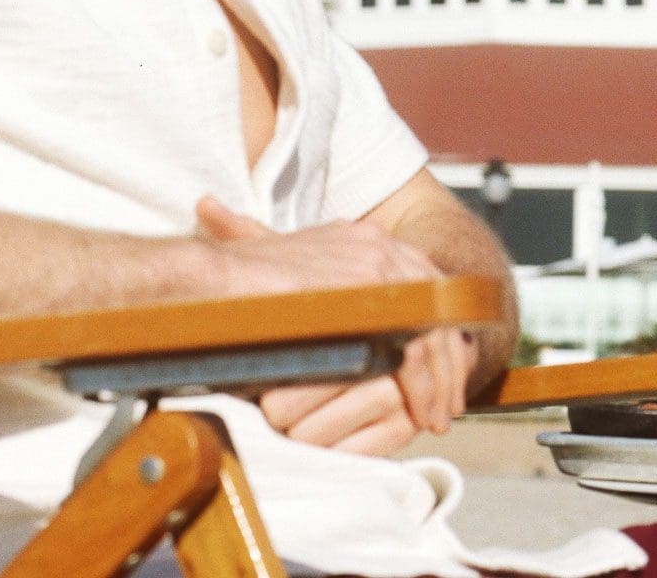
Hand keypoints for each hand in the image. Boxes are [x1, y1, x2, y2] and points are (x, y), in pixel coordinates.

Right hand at [195, 197, 473, 451]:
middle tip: (446, 403)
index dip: (434, 331)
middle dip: (448, 358)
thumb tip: (340, 325)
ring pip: (434, 325)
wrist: (209, 277)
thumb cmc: (237, 289)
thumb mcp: (294, 283)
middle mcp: (377, 245)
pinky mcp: (367, 289)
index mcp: (362, 240)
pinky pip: (413, 342)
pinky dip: (422, 382)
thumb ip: (324, 292)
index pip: (421, 285)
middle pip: (438, 303)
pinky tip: (419, 412)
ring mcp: (375, 262)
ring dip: (441, 377)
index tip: (436, 374)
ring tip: (435, 417)